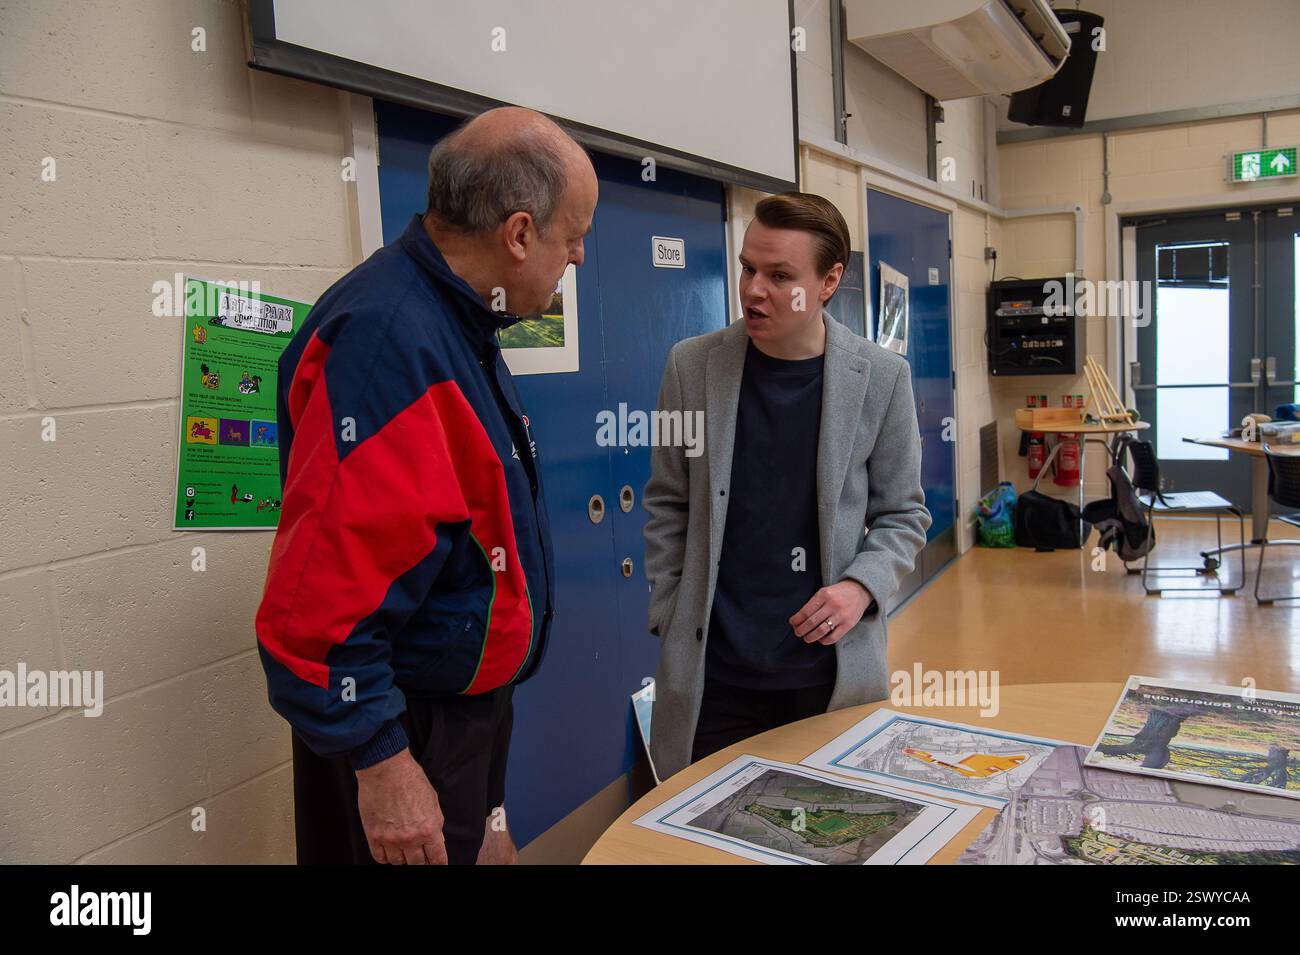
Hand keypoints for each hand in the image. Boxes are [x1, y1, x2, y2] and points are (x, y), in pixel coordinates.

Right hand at [355, 748, 446, 863]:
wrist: (386, 768)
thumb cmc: (410, 779)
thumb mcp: (433, 801)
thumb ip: (435, 822)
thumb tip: (435, 838)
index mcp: (429, 829)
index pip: (437, 858)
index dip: (438, 863)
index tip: (437, 864)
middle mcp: (410, 838)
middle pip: (417, 864)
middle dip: (421, 861)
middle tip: (420, 857)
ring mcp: (390, 839)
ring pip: (398, 863)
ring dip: (402, 859)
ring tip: (403, 852)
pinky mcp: (373, 835)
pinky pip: (379, 857)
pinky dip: (385, 857)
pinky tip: (388, 851)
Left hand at [790, 580, 873, 645]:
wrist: (859, 591)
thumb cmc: (838, 593)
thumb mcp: (824, 592)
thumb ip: (814, 604)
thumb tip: (799, 619)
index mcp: (824, 594)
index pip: (806, 611)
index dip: (797, 620)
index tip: (792, 623)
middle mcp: (832, 604)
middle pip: (811, 622)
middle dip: (801, 630)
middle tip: (797, 632)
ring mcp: (841, 615)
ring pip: (821, 631)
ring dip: (810, 637)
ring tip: (806, 638)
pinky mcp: (848, 624)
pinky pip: (833, 637)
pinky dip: (824, 641)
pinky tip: (820, 639)